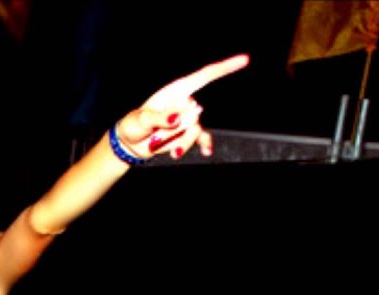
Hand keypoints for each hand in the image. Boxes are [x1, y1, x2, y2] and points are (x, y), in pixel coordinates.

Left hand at [114, 54, 249, 160]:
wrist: (133, 143)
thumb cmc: (134, 125)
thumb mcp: (142, 120)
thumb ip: (160, 118)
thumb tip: (178, 119)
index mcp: (176, 90)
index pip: (205, 76)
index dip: (225, 67)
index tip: (245, 60)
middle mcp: (186, 102)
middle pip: (194, 115)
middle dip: (173, 130)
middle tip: (154, 135)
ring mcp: (189, 118)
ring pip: (195, 130)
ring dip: (178, 141)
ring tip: (158, 143)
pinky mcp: (189, 133)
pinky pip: (202, 138)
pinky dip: (203, 145)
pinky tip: (205, 152)